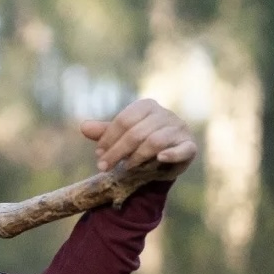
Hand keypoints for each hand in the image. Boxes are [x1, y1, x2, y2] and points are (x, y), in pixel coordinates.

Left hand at [80, 98, 196, 177]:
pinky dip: (171, 154)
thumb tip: (83, 127)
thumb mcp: (120, 137)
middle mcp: (165, 114)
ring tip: (125, 168)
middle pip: (136, 132)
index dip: (108, 139)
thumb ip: (104, 132)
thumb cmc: (139, 143)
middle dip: (116, 152)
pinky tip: (160, 159)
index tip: (98, 155)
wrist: (165, 157)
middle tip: (103, 167)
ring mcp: (179, 129)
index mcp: (147, 106)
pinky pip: (182, 149)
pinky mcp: (189, 145)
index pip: (124, 120)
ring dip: (136, 157)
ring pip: (154, 141)